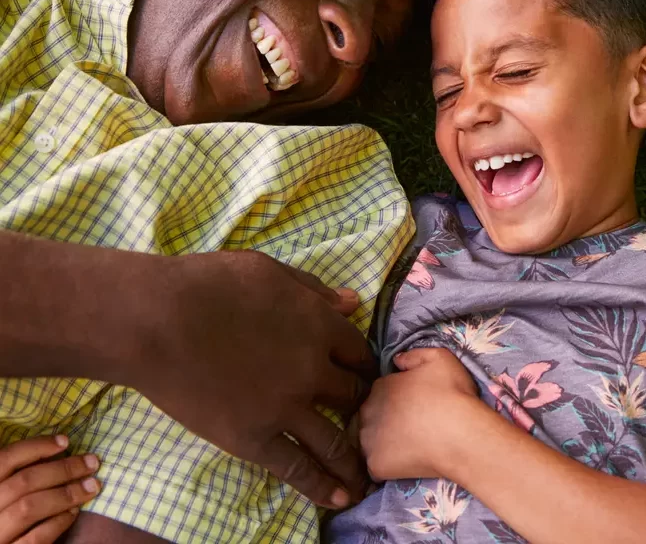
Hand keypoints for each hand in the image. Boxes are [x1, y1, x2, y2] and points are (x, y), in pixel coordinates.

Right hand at [0, 436, 99, 543]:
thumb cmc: (7, 515)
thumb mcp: (8, 491)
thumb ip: (19, 477)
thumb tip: (54, 454)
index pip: (5, 459)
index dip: (36, 447)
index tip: (65, 441)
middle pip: (24, 482)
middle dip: (63, 469)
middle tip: (92, 463)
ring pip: (29, 507)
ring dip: (66, 493)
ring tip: (91, 486)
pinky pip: (35, 538)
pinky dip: (58, 522)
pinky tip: (73, 512)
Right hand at [130, 251, 376, 508]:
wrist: (156, 320)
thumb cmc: (208, 284)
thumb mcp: (270, 271)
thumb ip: (313, 290)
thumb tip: (353, 303)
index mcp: (319, 325)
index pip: (358, 351)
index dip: (361, 364)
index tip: (359, 374)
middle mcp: (313, 369)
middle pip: (352, 394)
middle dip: (358, 405)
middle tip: (360, 419)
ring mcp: (285, 408)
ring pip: (334, 440)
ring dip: (353, 459)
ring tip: (366, 477)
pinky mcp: (254, 439)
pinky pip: (297, 468)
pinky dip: (321, 486)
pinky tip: (338, 498)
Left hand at [359, 348, 480, 480]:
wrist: (461, 435)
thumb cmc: (452, 394)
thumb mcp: (439, 358)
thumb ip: (413, 356)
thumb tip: (397, 361)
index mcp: (381, 386)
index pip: (381, 391)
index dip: (398, 398)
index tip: (414, 405)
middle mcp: (369, 411)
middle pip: (372, 415)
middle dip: (386, 419)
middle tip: (411, 427)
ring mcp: (369, 440)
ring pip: (370, 441)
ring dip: (383, 442)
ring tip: (408, 446)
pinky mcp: (375, 465)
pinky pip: (375, 466)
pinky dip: (387, 466)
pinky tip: (404, 463)